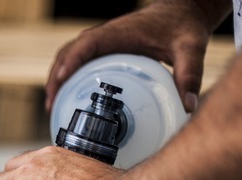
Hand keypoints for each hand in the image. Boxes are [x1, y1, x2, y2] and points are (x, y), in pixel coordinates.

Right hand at [45, 0, 221, 113]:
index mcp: (119, 33)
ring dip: (57, 78)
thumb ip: (190, 74)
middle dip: (55, 77)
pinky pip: (78, 61)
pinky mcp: (104, 49)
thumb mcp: (190, 48)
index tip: (60, 80)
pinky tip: (68, 98)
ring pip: (68, 57)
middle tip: (51, 105)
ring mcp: (102, 43)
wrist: (183, 11)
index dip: (70, 61)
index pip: (86, 44)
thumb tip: (188, 106)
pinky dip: (67, 77)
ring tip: (52, 106)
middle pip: (68, 53)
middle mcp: (105, 36)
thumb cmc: (183, 25)